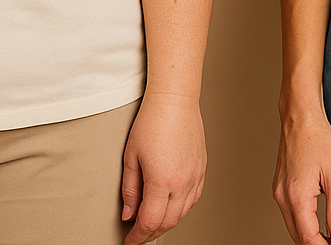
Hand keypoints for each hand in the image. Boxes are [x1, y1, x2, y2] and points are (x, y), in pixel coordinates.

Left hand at [121, 92, 205, 243]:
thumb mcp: (131, 157)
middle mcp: (183, 182)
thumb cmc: (152, 122)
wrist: (175, 100)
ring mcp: (195, 176)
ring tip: (152, 224)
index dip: (138, 236)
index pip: (150, 221)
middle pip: (168, 222)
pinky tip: (171, 208)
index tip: (130, 241)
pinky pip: (193, 199)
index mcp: (162, 181)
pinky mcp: (202, 169)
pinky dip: (181, 209)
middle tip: (138, 236)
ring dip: (167, 223)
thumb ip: (130, 189)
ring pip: (183, 213)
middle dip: (151, 233)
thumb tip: (129, 213)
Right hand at [273, 107, 330, 243]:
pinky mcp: (280, 184)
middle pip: (297, 236)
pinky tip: (317, 219)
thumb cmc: (318, 139)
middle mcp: (283, 197)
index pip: (309, 238)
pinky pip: (289, 212)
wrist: (301, 116)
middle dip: (316, 244)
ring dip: (309, 235)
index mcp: (296, 197)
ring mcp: (279, 190)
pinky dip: (302, 222)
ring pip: (292, 225)